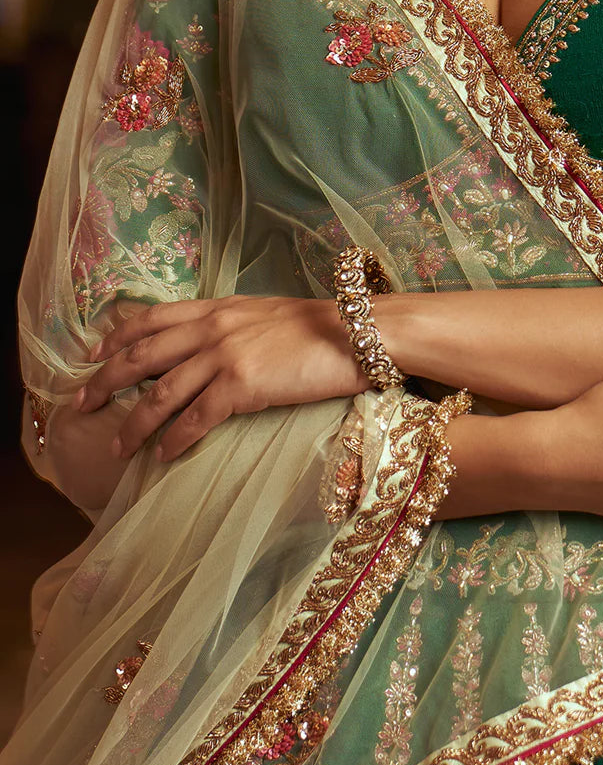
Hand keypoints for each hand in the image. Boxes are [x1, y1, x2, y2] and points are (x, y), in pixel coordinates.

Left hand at [76, 297, 366, 461]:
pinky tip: (163, 456)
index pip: (150, 319)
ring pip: (161, 393)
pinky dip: (174, 440)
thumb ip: (231, 324)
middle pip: (141, 355)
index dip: (116, 337)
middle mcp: (212, 327)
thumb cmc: (320, 328)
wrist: (358, 331)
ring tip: (118, 447)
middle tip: (82, 404)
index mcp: (216, 307)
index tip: (92, 355)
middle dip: (106, 382)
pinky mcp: (243, 384)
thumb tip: (208, 344)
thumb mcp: (264, 314)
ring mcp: (225, 355)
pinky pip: (196, 418)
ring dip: (133, 424)